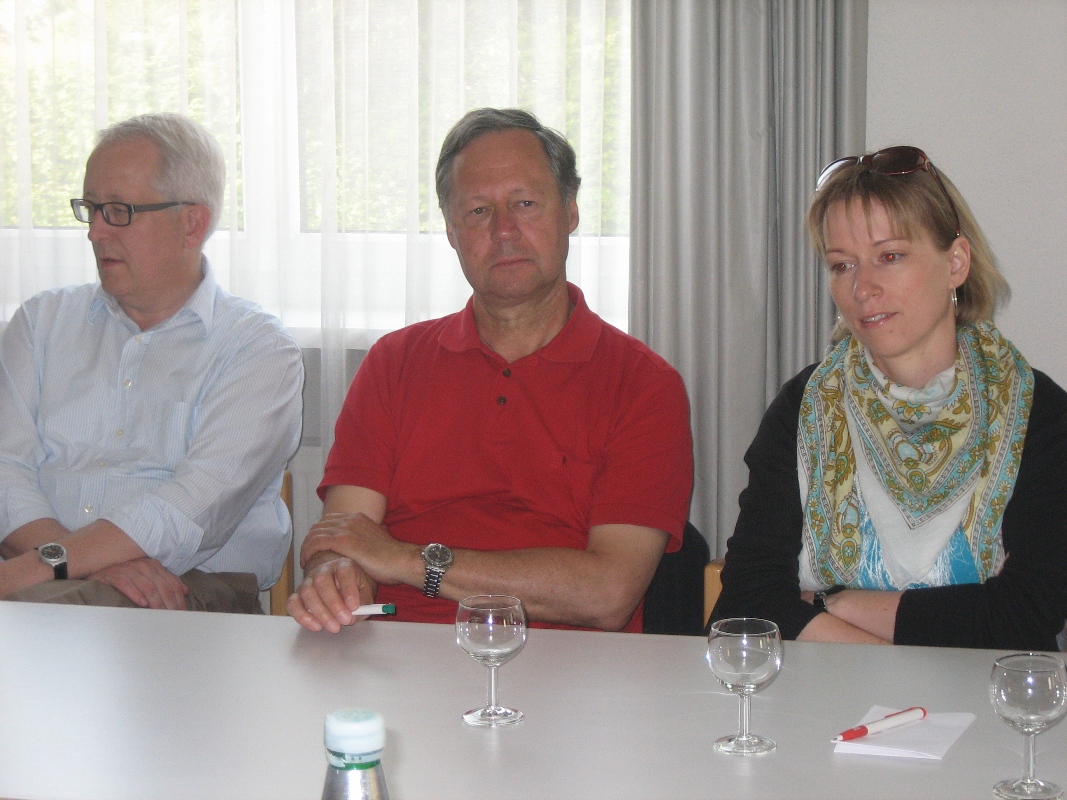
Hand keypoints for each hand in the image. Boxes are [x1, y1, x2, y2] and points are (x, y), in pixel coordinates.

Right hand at [89, 557, 189, 609]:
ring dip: (156, 602)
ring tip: (161, 614)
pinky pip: (126, 584)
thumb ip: (165, 582)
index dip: (179, 599)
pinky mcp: (114, 575)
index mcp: (154, 566)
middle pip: (162, 587)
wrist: (99, 571)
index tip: (183, 613)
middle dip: (170, 604)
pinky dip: (135, 594)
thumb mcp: (147, 577)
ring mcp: (129, 569)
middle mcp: (143, 565)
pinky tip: (142, 604)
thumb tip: (185, 591)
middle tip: (174, 618)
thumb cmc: (126, 577)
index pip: (171, 584)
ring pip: (147, 587)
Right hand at [288, 554, 376, 632]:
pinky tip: (316, 626)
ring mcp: (309, 581)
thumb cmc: (354, 589)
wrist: (340, 586)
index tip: (354, 607)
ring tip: (334, 627)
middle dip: (334, 603)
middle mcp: (324, 570)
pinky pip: (293, 603)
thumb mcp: (366, 593)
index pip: (345, 572)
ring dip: (320, 612)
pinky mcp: (298, 594)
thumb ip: (363, 604)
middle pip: (322, 581)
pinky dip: (302, 616)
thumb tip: (353, 616)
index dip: (349, 589)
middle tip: (345, 620)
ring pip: (307, 592)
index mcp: (344, 565)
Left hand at [300, 512, 417, 585]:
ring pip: (315, 532)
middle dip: (310, 540)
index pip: (328, 520)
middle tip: (307, 555)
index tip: (316, 547)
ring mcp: (346, 528)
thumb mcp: (377, 540)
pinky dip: (308, 551)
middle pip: (319, 525)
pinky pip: (317, 542)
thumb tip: (365, 540)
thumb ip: (367, 537)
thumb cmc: (392, 557)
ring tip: (305, 560)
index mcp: (358, 517)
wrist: (401, 560)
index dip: (319, 533)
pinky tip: (307, 561)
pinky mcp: (343, 541)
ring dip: (306, 546)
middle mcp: (350, 518)